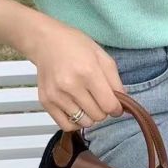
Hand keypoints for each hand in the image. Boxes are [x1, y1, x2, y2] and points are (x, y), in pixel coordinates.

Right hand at [25, 14, 126, 130]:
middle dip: (103, 110)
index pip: (109, 106)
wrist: (46, 42)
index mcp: (88, 72)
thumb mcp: (102, 56)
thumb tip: (122, 104)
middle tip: (98, 99)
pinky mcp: (46, 102)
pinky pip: (66, 125)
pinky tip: (77, 110)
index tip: (115, 105)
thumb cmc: (75, 46)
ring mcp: (56, 95)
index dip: (117, 108)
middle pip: (98, 116)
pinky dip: (75, 122)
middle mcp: (71, 86)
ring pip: (84, 122)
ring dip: (89, 116)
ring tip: (86, 102)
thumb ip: (115, 81)